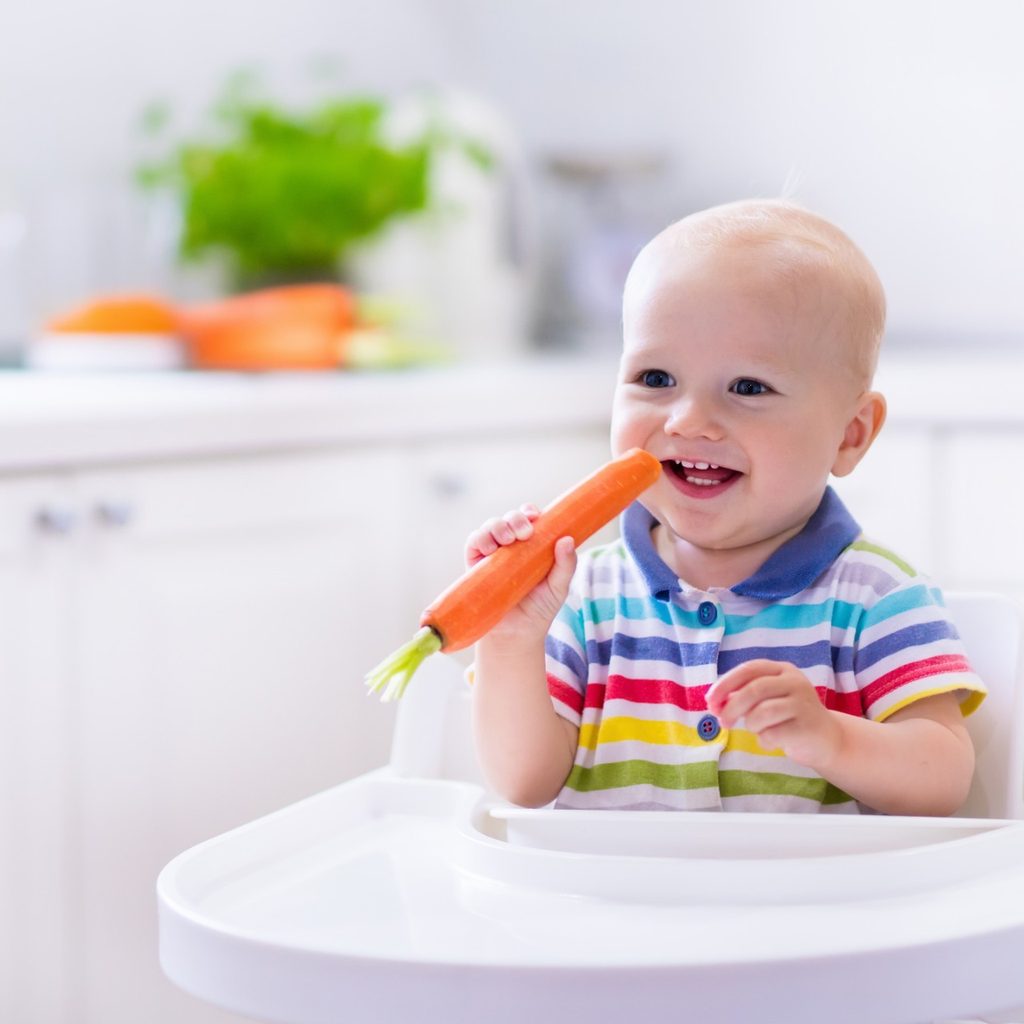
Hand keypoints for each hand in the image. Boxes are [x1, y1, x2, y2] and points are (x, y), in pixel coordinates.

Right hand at [464, 504, 576, 643]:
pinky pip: (474, 542)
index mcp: (532, 544)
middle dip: (516, 518)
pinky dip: (480, 539)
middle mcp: (511, 545)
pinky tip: (490, 549)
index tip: (535, 516)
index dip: (530, 512)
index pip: (529, 519)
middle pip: (510, 518)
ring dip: (498, 526)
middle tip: (525, 533)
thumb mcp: (559, 588)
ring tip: (507, 541)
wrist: (516, 634)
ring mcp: (492, 553)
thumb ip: (566, 565)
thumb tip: (567, 539)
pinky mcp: (475, 564)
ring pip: (491, 526)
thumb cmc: (540, 609)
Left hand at [705, 659, 841, 768]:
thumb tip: (714, 701)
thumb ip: (743, 695)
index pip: (749, 669)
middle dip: (732, 707)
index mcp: (782, 670)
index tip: (710, 701)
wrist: (827, 739)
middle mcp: (794, 682)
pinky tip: (772, 741)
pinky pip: (773, 734)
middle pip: (754, 690)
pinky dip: (764, 740)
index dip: (725, 684)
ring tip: (757, 729)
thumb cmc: (788, 717)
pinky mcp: (807, 726)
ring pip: (762, 712)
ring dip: (751, 724)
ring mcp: (803, 703)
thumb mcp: (767, 700)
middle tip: (723, 721)